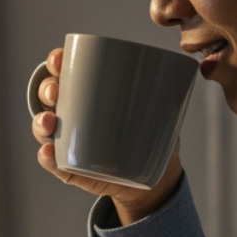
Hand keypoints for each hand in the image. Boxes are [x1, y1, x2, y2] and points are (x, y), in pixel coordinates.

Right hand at [32, 46, 184, 224]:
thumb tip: (195, 69)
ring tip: (51, 122)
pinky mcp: (71, 167)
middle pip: (50, 95)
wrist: (152, 178)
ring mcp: (69, 140)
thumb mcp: (161, 110)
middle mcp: (74, 113)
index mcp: (90, 92)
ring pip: (45, 127)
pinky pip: (52, 162)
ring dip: (41, 122)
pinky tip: (48, 152)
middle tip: (57, 91)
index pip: (66, 70)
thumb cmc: (152, 135)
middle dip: (47, 88)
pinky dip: (47, 157)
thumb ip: (170, 93)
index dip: (56, 61)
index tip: (58, 58)